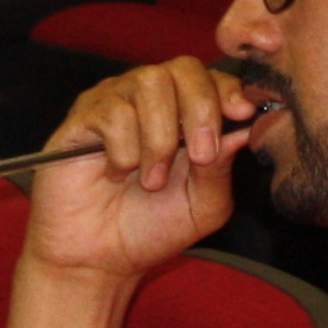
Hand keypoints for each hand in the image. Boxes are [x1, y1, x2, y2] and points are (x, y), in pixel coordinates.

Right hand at [16, 58, 276, 284]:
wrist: (99, 259)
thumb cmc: (152, 228)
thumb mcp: (203, 206)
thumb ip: (222, 168)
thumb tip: (245, 131)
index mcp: (185, 112)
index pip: (212, 77)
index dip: (228, 89)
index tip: (240, 114)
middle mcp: (151, 98)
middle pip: (183, 68)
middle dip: (200, 110)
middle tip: (200, 159)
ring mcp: (115, 102)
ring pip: (148, 83)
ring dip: (159, 139)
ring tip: (151, 181)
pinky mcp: (83, 117)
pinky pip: (112, 112)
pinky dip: (124, 151)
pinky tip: (116, 174)